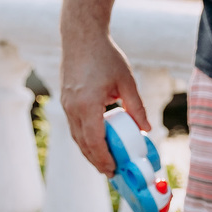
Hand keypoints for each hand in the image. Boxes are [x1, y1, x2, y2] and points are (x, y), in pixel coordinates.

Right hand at [60, 34, 148, 175]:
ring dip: (89, 151)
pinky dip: (84, 138)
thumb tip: (146, 129)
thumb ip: (136, 107)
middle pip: (82, 143)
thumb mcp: (127, 82)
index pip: (93, 140)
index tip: (113, 170)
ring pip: (76, 136)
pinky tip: (96, 143)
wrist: (81, 37)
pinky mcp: (66, 100)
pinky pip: (74, 126)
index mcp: (87, 104)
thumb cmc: (106, 56)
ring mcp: (66, 103)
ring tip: (104, 163)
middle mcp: (72, 107)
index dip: (103, 158)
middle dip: (96, 160)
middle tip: (111, 173)